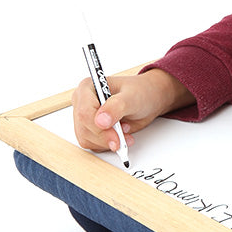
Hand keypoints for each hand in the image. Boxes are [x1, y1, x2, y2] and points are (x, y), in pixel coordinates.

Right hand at [71, 69, 192, 152]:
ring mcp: (84, 117)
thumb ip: (116, 107)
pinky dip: (108, 144)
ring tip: (125, 132)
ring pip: (87, 139)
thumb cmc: (140, 92)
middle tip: (123, 137)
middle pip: (84, 128)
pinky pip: (92, 144)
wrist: (148, 99)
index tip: (115, 135)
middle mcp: (82, 102)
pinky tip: (121, 136)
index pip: (84, 112)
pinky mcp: (90, 129)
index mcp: (87, 87)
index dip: (98, 127)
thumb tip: (100, 121)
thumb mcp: (131, 97)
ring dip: (107, 142)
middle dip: (105, 137)